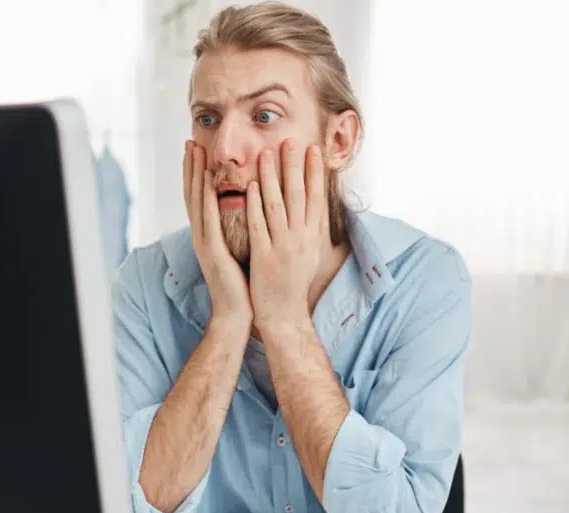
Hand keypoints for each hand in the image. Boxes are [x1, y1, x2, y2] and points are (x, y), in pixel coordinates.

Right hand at [183, 141, 252, 330]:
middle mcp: (202, 235)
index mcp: (209, 235)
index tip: (198, 149)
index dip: (197, 173)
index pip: (201, 197)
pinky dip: (209, 200)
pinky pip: (210, 221)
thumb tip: (247, 210)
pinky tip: (210, 182)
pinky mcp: (213, 253)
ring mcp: (204, 243)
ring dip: (196, 176)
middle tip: (192, 141)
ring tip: (196, 152)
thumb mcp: (238, 250)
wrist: (236, 314)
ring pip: (197, 202)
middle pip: (194, 194)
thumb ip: (237, 229)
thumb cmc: (242, 285)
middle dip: (192, 167)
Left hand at [245, 139, 325, 332]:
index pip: (315, 197)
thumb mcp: (310, 254)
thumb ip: (311, 230)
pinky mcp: (264, 257)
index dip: (315, 172)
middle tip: (289, 140)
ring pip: (277, 206)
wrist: (285, 316)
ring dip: (272, 177)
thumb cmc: (294, 285)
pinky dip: (256, 205)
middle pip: (298, 195)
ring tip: (265, 153)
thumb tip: (317, 207)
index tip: (312, 149)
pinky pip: (259, 226)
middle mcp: (300, 239)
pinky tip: (251, 186)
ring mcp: (282, 247)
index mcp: (312, 237)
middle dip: (294, 166)